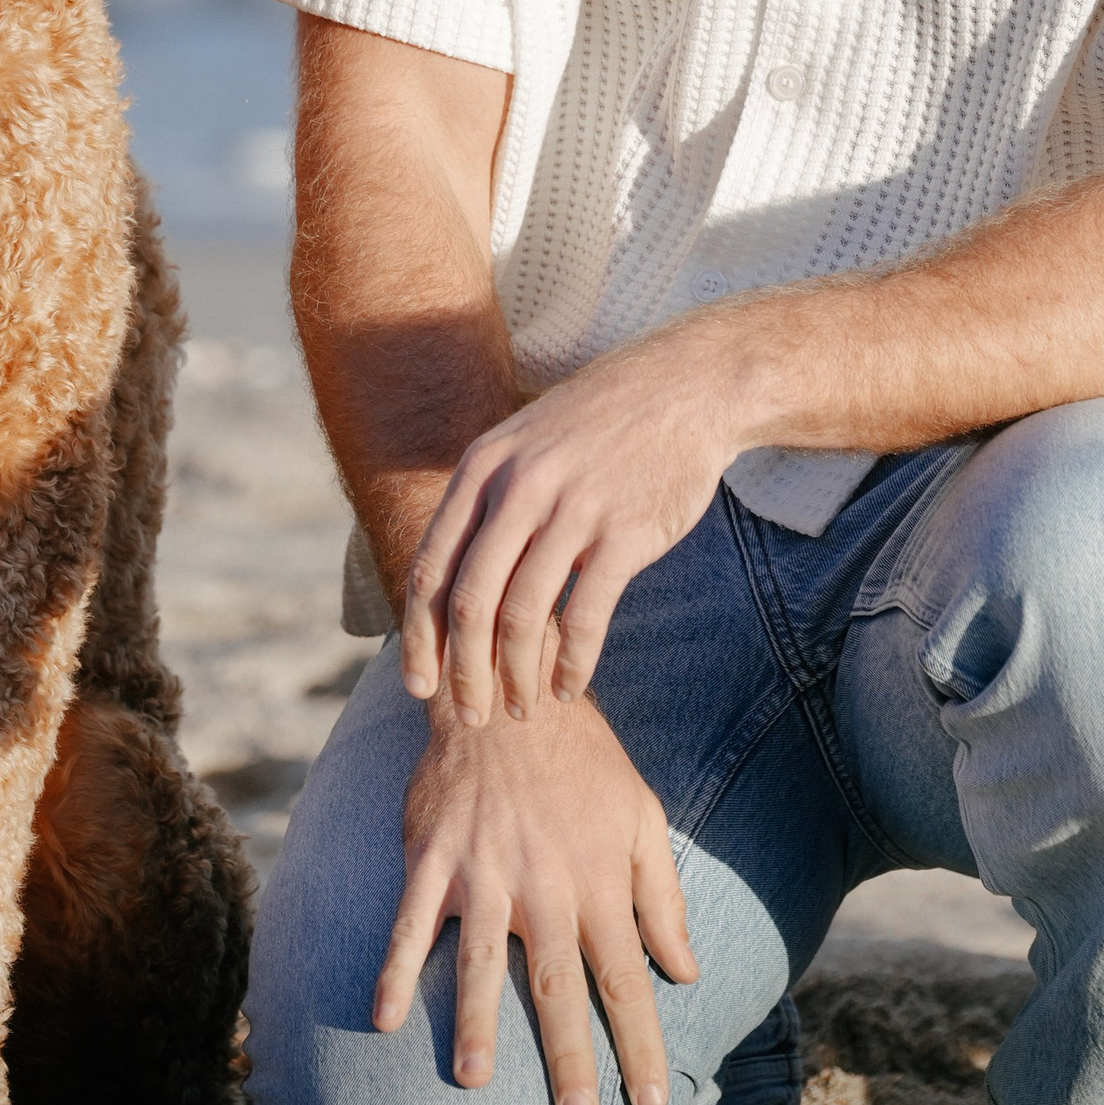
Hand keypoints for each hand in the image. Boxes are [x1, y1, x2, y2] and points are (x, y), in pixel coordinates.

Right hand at [375, 690, 695, 1104]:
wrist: (511, 691)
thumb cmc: (584, 762)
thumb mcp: (642, 815)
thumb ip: (662, 896)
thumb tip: (687, 971)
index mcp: (598, 881)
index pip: (627, 978)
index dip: (639, 1043)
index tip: (649, 1103)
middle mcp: (543, 885)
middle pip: (559, 984)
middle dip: (569, 1055)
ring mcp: (483, 872)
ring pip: (482, 960)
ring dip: (476, 1022)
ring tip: (474, 1081)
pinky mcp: (434, 858)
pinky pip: (412, 921)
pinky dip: (396, 969)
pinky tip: (384, 1018)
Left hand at [402, 324, 749, 721]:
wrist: (683, 388)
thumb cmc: (595, 426)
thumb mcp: (522, 443)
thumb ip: (484, 503)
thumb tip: (446, 585)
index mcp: (483, 467)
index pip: (431, 569)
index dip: (420, 638)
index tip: (420, 687)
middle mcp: (519, 487)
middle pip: (470, 603)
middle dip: (463, 672)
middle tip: (472, 716)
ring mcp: (573, 510)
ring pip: (523, 618)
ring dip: (516, 678)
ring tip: (521, 709)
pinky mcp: (625, 534)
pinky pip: (585, 618)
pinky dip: (571, 664)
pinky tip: (568, 687)